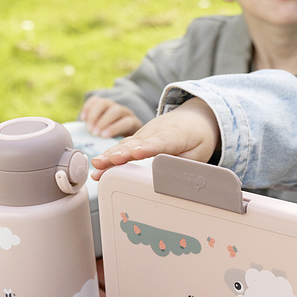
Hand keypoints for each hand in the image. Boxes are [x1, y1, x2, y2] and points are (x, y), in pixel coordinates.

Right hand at [90, 97, 220, 179]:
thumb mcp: (199, 153)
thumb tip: (174, 179)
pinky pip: (122, 146)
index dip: (148, 148)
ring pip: (125, 144)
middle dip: (122, 153)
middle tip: (108, 161)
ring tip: (97, 166)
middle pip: (137, 144)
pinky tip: (98, 166)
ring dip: (110, 155)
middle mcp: (155, 133)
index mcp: (174, 136)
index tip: (137, 153)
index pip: (160, 143)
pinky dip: (110, 155)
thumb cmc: (197, 137)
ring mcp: (144, 134)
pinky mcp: (137, 138)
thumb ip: (185, 165)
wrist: (193, 118)